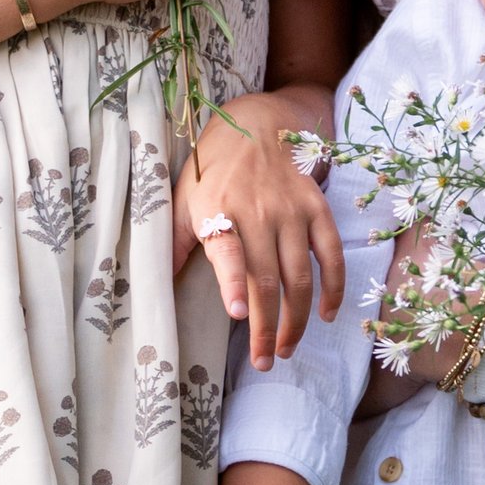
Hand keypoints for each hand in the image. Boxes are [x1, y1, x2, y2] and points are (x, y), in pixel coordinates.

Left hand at [173, 89, 343, 365]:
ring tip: (286, 348)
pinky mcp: (316, 208)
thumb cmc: (211, 170)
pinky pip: (331, 253)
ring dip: (296, 319)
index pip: (228, 250)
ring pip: (300, 276)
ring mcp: (292, 211)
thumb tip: (151, 286)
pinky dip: (333, 288)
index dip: (233, 283)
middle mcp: (258, 212)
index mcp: (219, 210)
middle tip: (263, 361)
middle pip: (267, 279)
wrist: (255, 124)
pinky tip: (326, 315)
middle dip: (265, 327)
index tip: (236, 314)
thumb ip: (171, 242)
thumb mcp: (181, 199)